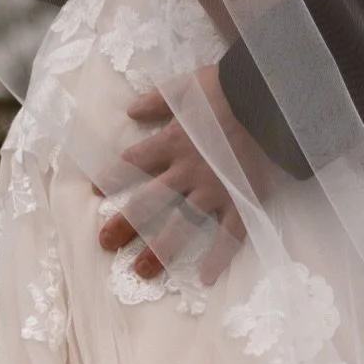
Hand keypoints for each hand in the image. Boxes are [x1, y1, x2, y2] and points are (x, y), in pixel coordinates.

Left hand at [98, 64, 271, 285]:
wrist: (265, 96)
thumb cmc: (226, 88)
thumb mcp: (185, 86)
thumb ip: (157, 100)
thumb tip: (130, 110)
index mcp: (171, 143)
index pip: (133, 163)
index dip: (112, 176)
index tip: (98, 190)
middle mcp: (186, 171)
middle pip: (147, 203)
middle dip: (124, 223)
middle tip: (106, 242)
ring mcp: (213, 190)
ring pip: (181, 226)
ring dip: (160, 249)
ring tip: (143, 271)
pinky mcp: (240, 200)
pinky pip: (228, 235)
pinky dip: (219, 257)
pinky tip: (206, 278)